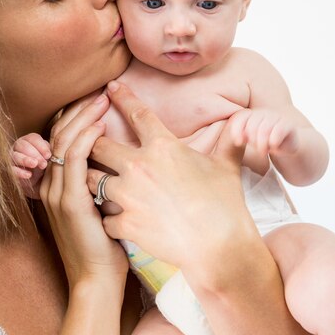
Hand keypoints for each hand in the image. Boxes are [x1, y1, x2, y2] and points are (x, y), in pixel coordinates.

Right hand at [12, 133, 51, 198]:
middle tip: (43, 163)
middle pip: (22, 144)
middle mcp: (19, 147)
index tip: (49, 155)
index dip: (40, 145)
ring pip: (15, 155)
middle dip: (34, 153)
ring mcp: (12, 158)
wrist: (41, 186)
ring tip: (35, 165)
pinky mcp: (9, 171)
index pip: (33, 138)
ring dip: (25, 159)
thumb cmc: (47, 168)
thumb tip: (57, 150)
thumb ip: (52, 153)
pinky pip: (10, 169)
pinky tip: (28, 175)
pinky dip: (19, 172)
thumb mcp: (51, 159)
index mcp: (31, 141)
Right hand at [39, 92, 127, 286]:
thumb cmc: (106, 247)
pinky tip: (100, 126)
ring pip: (64, 142)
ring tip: (102, 100)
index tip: (99, 101)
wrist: (97, 281)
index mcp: (59, 185)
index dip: (77, 118)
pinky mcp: (68, 201)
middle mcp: (52, 185)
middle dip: (80, 111)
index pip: (62, 140)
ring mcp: (57, 192)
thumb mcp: (100, 210)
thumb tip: (124, 163)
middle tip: (101, 94)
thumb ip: (103, 185)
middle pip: (61, 135)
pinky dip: (85, 139)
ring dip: (84, 118)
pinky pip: (73, 160)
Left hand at [87, 82, 257, 278]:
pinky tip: (112, 221)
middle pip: (99, 145)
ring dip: (91, 179)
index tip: (110, 87)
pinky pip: (104, 218)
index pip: (137, 114)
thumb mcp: (228, 165)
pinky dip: (107, 219)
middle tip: (88, 141)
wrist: (220, 246)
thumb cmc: (225, 204)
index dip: (122, 97)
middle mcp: (139, 167)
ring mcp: (128, 196)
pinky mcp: (125, 223)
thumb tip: (246, 121)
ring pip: (91, 180)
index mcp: (163, 147)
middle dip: (90, 140)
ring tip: (92, 181)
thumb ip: (231, 139)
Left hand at [229, 108, 298, 155]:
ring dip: (262, 143)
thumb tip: (237, 140)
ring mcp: (276, 117)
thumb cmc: (265, 142)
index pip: (240, 117)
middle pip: (252, 125)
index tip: (238, 143)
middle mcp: (263, 113)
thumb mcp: (251, 140)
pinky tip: (273, 147)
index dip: (236, 130)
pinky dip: (273, 141)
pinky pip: (278, 131)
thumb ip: (242, 137)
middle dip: (252, 140)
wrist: (287, 145)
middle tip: (256, 148)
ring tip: (263, 151)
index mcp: (252, 114)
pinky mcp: (288, 124)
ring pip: (264, 129)